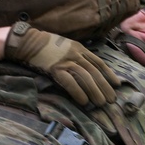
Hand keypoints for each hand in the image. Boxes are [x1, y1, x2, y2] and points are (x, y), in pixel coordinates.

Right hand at [5, 22, 119, 106]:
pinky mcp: (55, 69)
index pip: (99, 62)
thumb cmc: (46, 45)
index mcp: (80, 48)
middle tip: (111, 100)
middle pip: (95, 72)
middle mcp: (76, 54)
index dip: (109, 74)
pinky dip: (78, 92)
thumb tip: (87, 67)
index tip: (117, 84)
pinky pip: (70, 82)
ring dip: (95, 91)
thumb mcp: (66, 45)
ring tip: (101, 103)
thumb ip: (77, 54)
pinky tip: (83, 101)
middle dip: (105, 87)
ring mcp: (65, 61)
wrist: (28, 41)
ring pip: (85, 78)